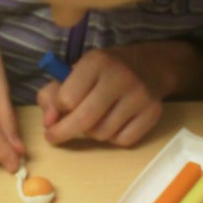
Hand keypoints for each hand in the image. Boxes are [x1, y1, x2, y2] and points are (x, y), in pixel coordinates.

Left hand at [37, 47, 164, 148]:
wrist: (148, 65)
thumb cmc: (102, 73)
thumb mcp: (73, 73)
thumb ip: (51, 95)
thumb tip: (49, 122)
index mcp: (96, 61)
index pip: (67, 98)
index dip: (58, 108)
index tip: (57, 111)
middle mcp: (120, 76)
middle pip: (84, 120)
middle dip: (64, 132)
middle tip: (54, 136)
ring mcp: (139, 95)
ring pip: (102, 134)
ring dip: (92, 133)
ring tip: (95, 118)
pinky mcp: (152, 112)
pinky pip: (123, 141)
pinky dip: (113, 138)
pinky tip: (114, 122)